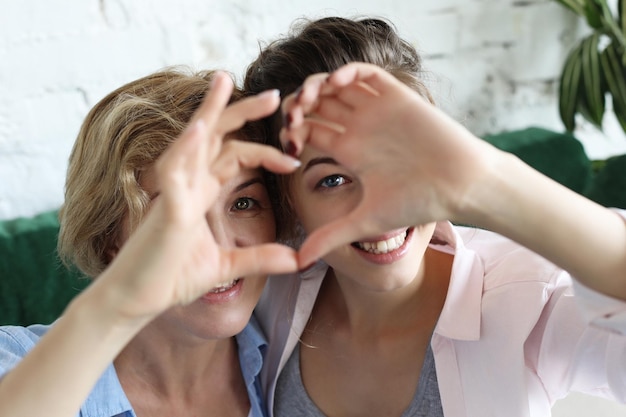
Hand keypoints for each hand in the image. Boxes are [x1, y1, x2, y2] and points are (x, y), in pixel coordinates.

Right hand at [96, 73, 299, 321]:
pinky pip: (173, 173)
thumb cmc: (171, 278)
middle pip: (216, 137)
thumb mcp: (226, 266)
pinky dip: (187, 149)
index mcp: (201, 192)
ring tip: (224, 80)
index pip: (234, 156)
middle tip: (275, 94)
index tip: (294, 160)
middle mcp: (187, 185)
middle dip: (242, 111)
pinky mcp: (167, 211)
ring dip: (209, 111)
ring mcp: (174, 194)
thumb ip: (259, 258)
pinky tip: (202, 129)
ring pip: (192, 142)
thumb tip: (296, 259)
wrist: (137, 301)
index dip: (265, 152)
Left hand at [280, 63, 500, 266]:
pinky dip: (346, 71)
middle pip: (317, 103)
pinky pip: (365, 73)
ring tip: (309, 98)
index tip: (288, 144)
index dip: (291, 132)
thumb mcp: (366, 221)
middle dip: (298, 105)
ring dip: (316, 84)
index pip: (309, 130)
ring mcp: (377, 110)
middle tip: (292, 116)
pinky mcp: (396, 96)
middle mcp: (360, 127)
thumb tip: (298, 263)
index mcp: (350, 151)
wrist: (460, 186)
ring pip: (336, 84)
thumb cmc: (418, 203)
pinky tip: (336, 83)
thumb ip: (331, 237)